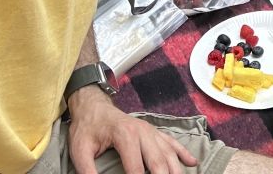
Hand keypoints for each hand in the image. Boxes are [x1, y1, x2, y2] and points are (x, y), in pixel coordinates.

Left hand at [67, 88, 196, 173]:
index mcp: (126, 136)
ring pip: (170, 154)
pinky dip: (184, 153)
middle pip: (159, 163)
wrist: (93, 106)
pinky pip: (173, 142)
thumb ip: (87, 172)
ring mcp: (151, 131)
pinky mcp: (154, 132)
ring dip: (176, 171)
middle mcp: (143, 133)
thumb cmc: (86, 128)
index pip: (136, 171)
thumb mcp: (80, 150)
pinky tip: (192, 163)